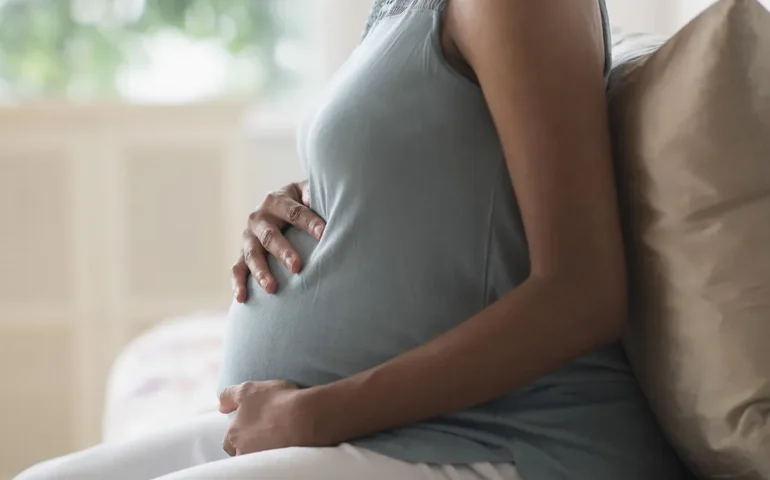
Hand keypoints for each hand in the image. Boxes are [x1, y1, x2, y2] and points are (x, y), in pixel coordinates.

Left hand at [219, 380, 326, 455]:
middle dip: (250, 445)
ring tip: (279, 439)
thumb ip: (230, 395)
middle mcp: (243, 452)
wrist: (305, 417)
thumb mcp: (249, 389)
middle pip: (241, 452)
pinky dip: (278, 455)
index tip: (252, 426)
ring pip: (257, 459)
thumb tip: (221, 406)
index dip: (240, 433)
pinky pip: (273, 464)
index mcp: (234, 436)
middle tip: (266, 433)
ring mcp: (261, 461)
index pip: (229, 441)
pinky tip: (287, 446)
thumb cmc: (277, 401)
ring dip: (264, 450)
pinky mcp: (278, 467)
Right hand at [231, 180, 324, 299]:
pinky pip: (237, 269)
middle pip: (270, 236)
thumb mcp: (308, 194)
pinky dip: (238, 283)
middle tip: (297, 266)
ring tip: (272, 288)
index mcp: (277, 200)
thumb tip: (331, 204)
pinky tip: (242, 298)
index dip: (310, 223)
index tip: (324, 235)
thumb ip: (316, 196)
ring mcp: (248, 237)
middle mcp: (259, 218)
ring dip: (261, 272)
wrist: (278, 205)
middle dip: (283, 252)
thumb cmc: (301, 202)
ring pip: (252, 255)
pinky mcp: (242, 253)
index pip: (294, 213)